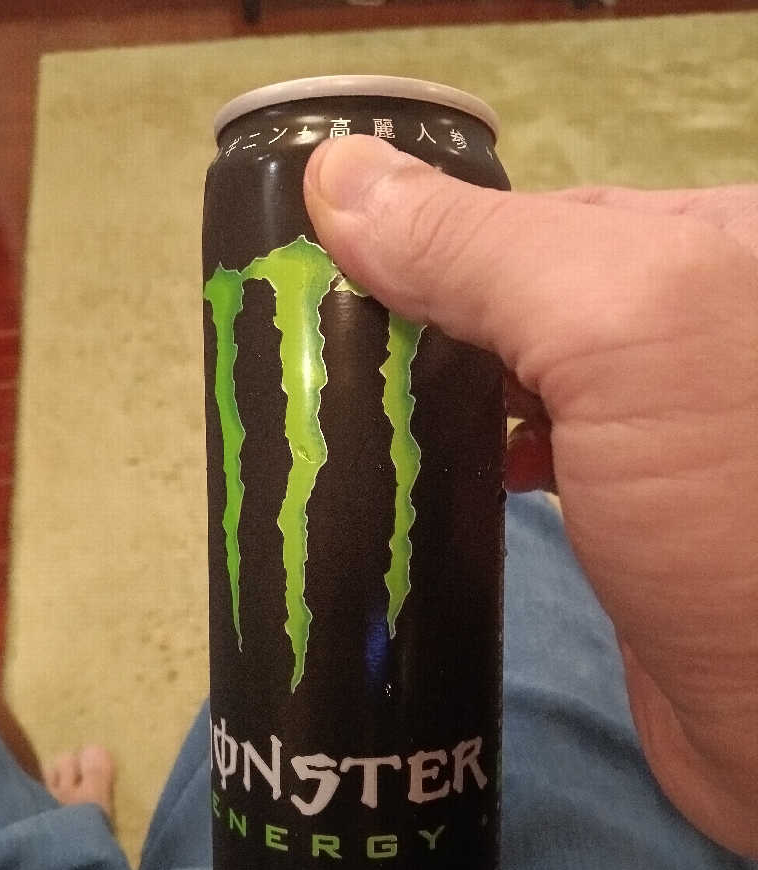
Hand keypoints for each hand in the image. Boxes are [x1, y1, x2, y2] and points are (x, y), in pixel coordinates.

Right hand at [304, 136, 757, 856]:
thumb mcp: (622, 333)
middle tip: (331, 362)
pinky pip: (544, 447)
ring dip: (451, 389)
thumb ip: (486, 247)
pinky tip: (461, 469)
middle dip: (434, 318)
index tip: (332, 284)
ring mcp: (673, 425)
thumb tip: (335, 176)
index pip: (545, 214)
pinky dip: (489, 449)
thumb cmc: (732, 514)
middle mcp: (702, 322)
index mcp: (720, 245)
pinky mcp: (642, 510)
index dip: (436, 237)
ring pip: (530, 373)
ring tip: (369, 417)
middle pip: (531, 291)